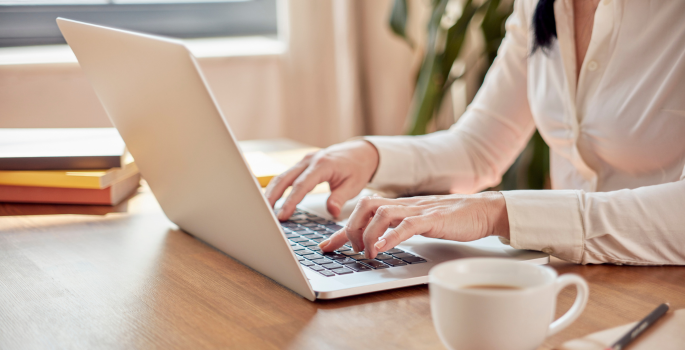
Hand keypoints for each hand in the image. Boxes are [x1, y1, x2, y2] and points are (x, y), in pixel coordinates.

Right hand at [265, 140, 378, 220]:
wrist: (360, 152)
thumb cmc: (358, 167)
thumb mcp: (354, 185)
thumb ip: (340, 198)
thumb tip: (332, 212)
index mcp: (323, 165)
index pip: (301, 185)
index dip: (290, 201)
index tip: (282, 215)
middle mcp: (310, 160)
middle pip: (285, 178)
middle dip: (272, 196)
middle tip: (265, 214)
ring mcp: (305, 161)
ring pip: (282, 176)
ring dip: (272, 192)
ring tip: (265, 209)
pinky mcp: (303, 164)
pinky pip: (286, 175)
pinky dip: (278, 187)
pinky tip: (272, 199)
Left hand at [319, 192, 509, 258]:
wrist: (484, 210)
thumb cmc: (453, 219)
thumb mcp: (418, 224)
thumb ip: (398, 229)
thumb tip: (377, 243)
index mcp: (398, 206)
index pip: (362, 213)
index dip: (341, 230)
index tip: (326, 247)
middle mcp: (404, 204)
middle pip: (365, 205)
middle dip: (351, 228)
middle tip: (351, 249)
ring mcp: (418, 210)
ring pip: (381, 212)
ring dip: (368, 234)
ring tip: (367, 253)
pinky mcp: (433, 219)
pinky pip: (407, 225)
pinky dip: (391, 236)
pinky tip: (382, 248)